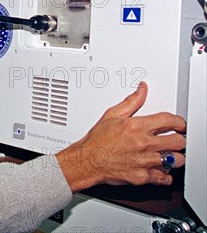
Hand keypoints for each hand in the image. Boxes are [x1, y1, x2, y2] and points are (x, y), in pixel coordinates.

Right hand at [56, 82, 185, 191]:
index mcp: (137, 126)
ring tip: (170, 155)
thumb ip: (131, 101)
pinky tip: (160, 169)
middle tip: (177, 139)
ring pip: (176, 160)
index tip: (180, 125)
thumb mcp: (112, 114)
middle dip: (180, 140)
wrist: (87, 161)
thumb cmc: (97, 140)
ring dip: (175, 157)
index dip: (180, 122)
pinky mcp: (143, 176)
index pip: (169, 121)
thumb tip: (142, 90)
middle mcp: (144, 144)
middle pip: (178, 141)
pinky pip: (164, 178)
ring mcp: (145, 161)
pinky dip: (165, 175)